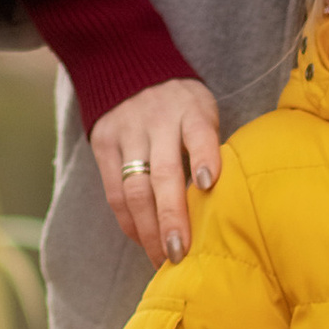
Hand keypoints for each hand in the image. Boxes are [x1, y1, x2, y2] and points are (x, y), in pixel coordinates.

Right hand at [91, 76, 221, 267]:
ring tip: (162, 260)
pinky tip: (143, 241)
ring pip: (134, 190)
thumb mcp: (202, 110)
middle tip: (181, 254)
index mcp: (191, 110)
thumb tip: (225, 204)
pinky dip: (129, 222)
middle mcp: (157, 121)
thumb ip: (210, 147)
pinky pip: (114, 192)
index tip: (210, 185)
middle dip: (171, 218)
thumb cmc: (182, 105)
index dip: (203, 159)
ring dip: (148, 230)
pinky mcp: (104, 144)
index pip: (198, 134)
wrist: (128, 69)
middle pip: (163, 174)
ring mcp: (127, 133)